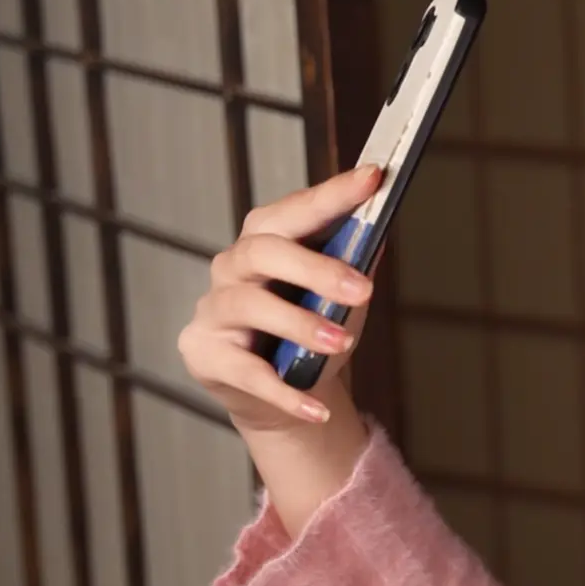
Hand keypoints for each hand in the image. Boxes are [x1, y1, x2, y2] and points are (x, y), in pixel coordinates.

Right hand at [178, 165, 382, 435]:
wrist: (287, 393)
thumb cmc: (312, 332)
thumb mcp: (341, 298)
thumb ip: (356, 264)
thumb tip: (381, 229)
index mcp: (266, 241)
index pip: (295, 210)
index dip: (332, 194)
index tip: (373, 178)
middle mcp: (232, 268)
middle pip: (262, 251)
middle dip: (315, 268)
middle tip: (363, 290)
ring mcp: (213, 310)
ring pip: (249, 306)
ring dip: (300, 325)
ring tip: (340, 343)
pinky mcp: (203, 354)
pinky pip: (244, 371)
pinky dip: (283, 392)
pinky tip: (315, 407)